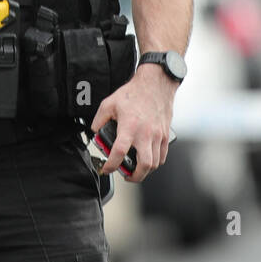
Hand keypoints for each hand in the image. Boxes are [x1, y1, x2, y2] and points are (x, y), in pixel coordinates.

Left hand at [90, 66, 177, 180]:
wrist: (155, 85)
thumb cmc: (133, 94)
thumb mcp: (109, 104)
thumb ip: (99, 120)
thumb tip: (94, 132)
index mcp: (129, 127)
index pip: (120, 152)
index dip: (112, 164)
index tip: (106, 169)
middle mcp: (145, 134)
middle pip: (144, 164)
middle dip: (135, 176)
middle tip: (126, 176)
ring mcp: (158, 136)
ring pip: (155, 163)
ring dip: (145, 171)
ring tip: (135, 170)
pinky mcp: (165, 135)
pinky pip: (163, 155)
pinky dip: (155, 162)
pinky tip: (147, 160)